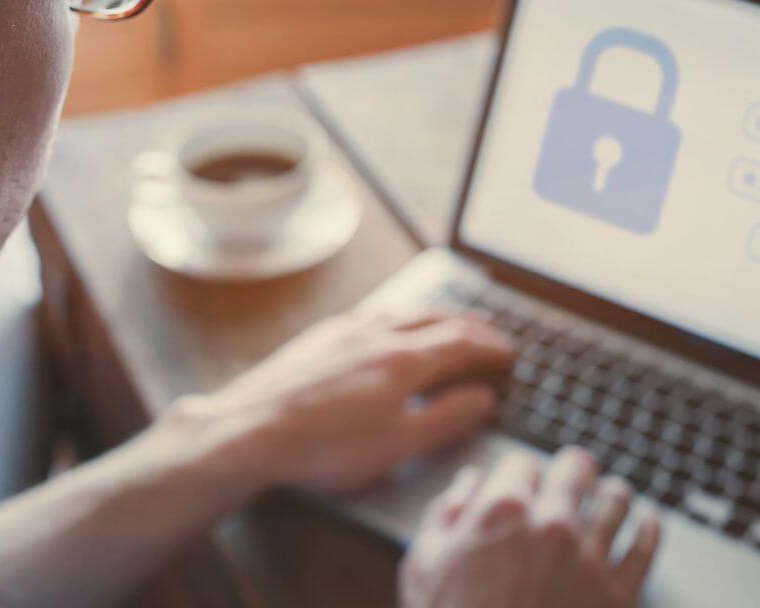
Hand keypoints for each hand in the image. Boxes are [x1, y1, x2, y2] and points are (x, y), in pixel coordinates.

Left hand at [185, 310, 515, 493]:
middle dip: (469, 324)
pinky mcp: (319, 337)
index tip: (509, 354)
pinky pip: (373, 314)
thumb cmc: (324, 447)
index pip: (461, 343)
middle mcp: (377, 333)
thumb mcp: (397, 445)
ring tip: (448, 322)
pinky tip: (391, 326)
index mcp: (403, 360)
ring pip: (403, 312)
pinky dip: (399, 317)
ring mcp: (345, 330)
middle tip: (490, 330)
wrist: (250, 430)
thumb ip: (445, 419)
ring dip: (434, 315)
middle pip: (435, 319)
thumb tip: (482, 398)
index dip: (490, 347)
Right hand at [400, 448, 661, 607]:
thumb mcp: (424, 566)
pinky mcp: (618, 596)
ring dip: (612, 493)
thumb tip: (468, 484)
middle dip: (572, 470)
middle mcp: (552, 525)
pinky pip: (646, 547)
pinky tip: (647, 520)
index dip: (521, 473)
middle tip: (573, 478)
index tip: (524, 485)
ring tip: (611, 495)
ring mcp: (590, 560)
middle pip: (578, 467)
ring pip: (617, 499)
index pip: (524, 462)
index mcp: (502, 510)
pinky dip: (649, 527)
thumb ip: (445, 514)